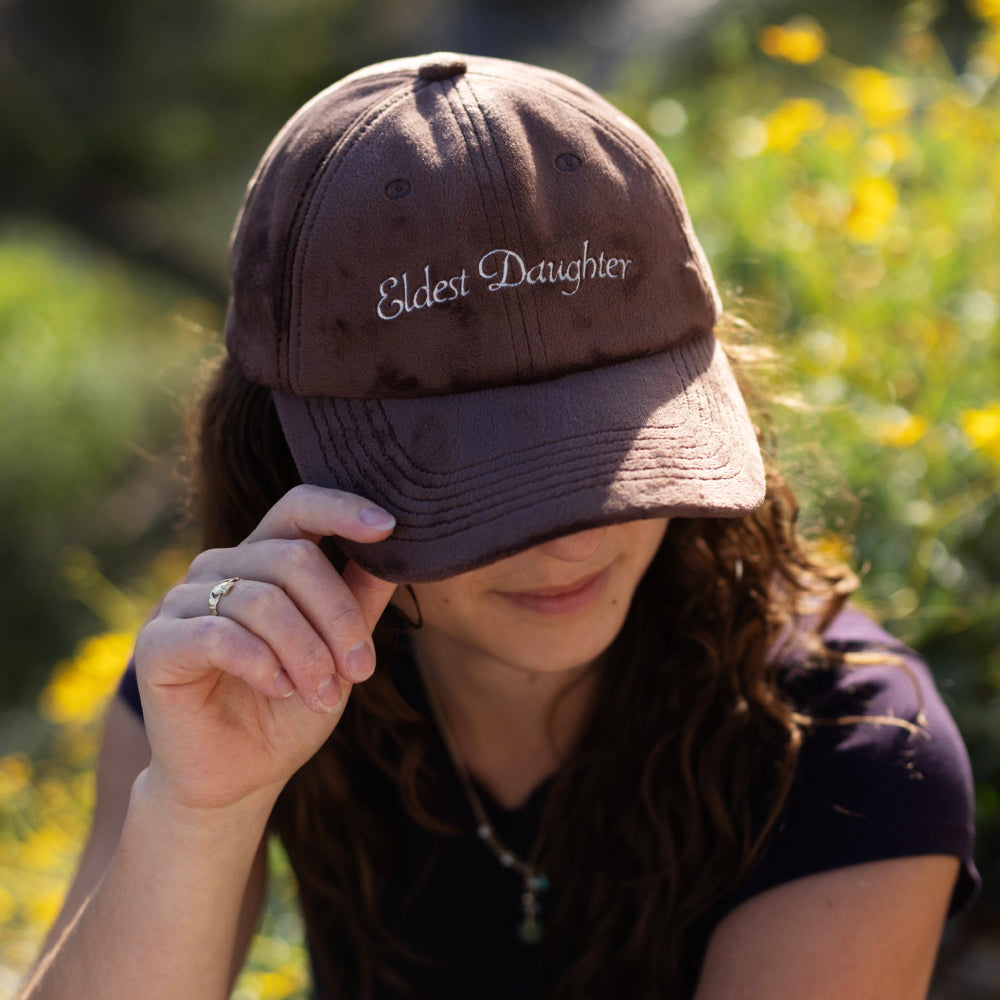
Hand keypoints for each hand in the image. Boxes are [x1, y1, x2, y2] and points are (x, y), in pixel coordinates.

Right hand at [132, 485, 398, 813]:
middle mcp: (222, 567)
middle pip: (294, 558)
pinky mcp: (158, 643)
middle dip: (338, 617)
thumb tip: (399, 549)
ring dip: (307, 652)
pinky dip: (261, 663)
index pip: (299, 506)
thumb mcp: (339, 653)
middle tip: (360, 671)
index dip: (342, 509)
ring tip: (324, 695)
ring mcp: (184, 600)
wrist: (238, 777)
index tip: (388, 526)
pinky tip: (279, 689)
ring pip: (263, 599)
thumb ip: (360, 600)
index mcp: (264, 558)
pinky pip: (219, 635)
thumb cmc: (291, 709)